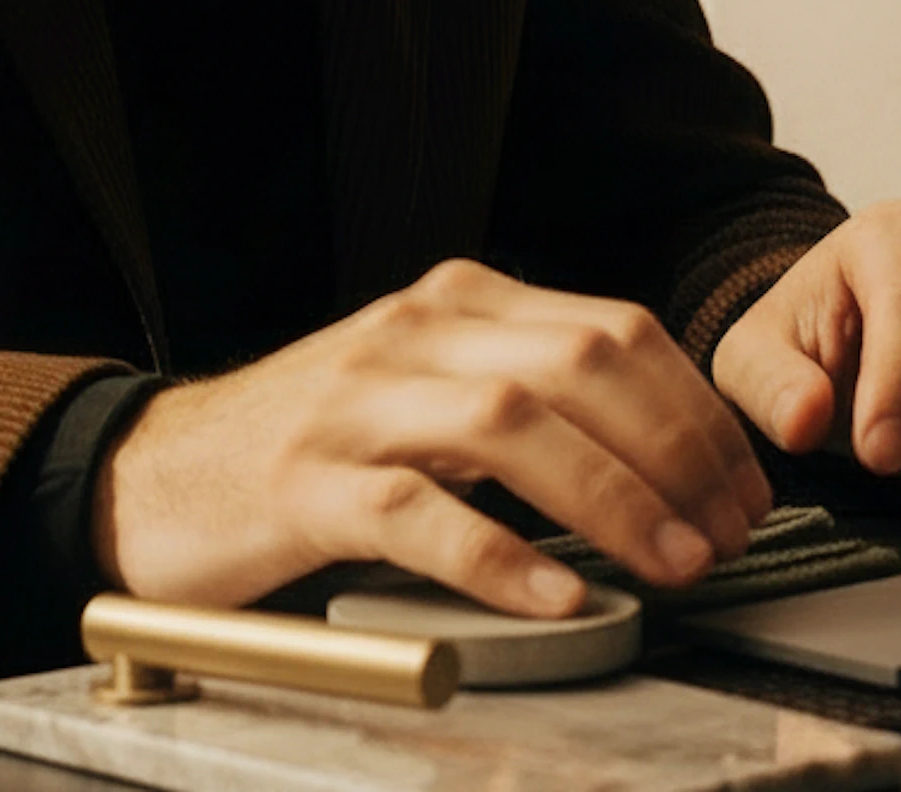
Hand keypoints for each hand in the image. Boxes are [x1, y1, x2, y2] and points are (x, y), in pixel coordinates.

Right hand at [92, 257, 772, 615]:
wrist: (155, 471)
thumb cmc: (308, 446)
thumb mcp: (426, 393)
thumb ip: (524, 398)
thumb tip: (665, 452)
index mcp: (452, 302)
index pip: (610, 329)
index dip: (695, 411)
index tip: (745, 489)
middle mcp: (410, 332)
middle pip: (579, 363)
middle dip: (676, 450)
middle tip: (726, 536)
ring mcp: (354, 403)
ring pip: (510, 423)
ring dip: (613, 498)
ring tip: (671, 564)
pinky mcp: (304, 483)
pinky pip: (417, 510)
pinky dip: (500, 556)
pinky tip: (555, 599)